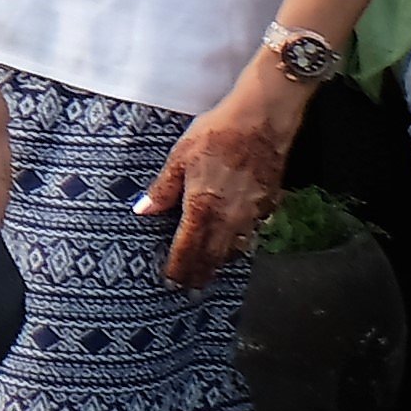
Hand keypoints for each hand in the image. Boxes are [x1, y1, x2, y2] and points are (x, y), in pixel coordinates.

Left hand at [146, 63, 304, 283]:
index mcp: (203, 207)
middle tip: (190, 288)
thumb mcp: (179, 157)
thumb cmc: (216, 134)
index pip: (188, 248)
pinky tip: (233, 245)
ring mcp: (253, 215)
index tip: (171, 283)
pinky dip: (239, 245)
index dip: (179, 267)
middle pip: (213, 256)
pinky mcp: (268, 206)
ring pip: (234, 248)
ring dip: (220, 263)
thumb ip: (162, 189)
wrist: (261, 122)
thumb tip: (142, 211)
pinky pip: (251, 234)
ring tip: (208, 273)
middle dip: (200, 273)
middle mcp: (230, 218)